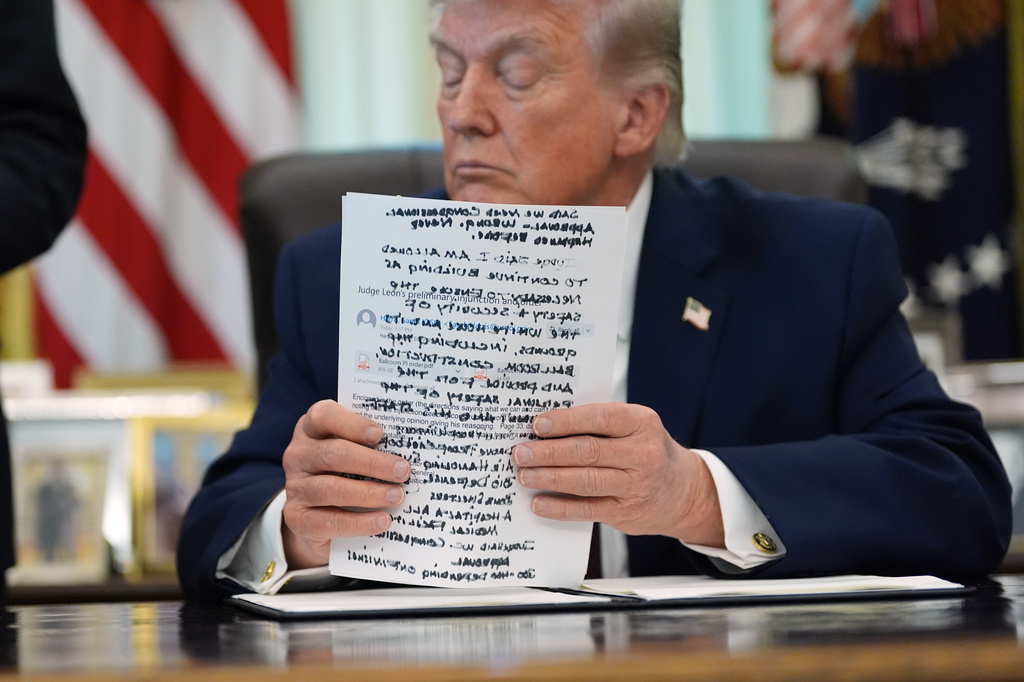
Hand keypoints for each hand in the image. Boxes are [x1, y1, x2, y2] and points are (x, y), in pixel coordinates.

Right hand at [281, 400, 410, 568]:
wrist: (319, 518)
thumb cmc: (346, 474)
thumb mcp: (355, 454)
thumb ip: (372, 447)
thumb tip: (409, 451)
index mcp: (312, 430)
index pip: (323, 416)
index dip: (351, 423)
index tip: (379, 435)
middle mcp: (298, 455)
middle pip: (333, 454)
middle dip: (372, 462)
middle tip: (402, 471)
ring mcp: (295, 488)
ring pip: (331, 488)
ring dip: (369, 493)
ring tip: (397, 497)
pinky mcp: (298, 519)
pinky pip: (329, 521)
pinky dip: (359, 522)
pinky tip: (382, 521)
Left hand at [513, 403, 724, 546]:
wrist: (684, 491)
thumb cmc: (646, 451)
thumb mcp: (634, 428)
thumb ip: (598, 425)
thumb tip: (546, 427)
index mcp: (641, 422)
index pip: (600, 417)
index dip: (566, 421)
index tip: (538, 424)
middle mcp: (642, 453)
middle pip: (588, 450)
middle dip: (549, 452)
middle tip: (521, 452)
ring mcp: (636, 484)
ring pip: (587, 480)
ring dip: (551, 477)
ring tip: (525, 475)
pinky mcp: (625, 511)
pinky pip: (588, 509)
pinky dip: (561, 507)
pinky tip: (539, 503)